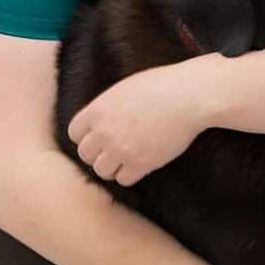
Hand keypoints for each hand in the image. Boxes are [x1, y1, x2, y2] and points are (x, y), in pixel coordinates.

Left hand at [68, 65, 203, 184]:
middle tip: (114, 150)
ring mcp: (122, 149)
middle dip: (99, 154)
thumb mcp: (125, 88)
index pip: (74, 134)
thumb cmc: (162, 85)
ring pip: (102, 171)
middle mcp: (104, 132)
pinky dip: (131, 175)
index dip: (87, 137)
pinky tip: (141, 164)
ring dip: (113, 167)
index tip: (100, 137)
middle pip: (86, 155)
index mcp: (97, 110)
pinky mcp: (141, 163)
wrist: (190, 95)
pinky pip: (124, 179)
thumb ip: (107, 106)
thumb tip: (101, 119)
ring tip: (127, 160)